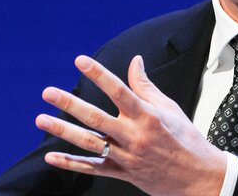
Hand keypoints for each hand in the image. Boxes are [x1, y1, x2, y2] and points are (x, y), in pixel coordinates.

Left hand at [35, 55, 226, 195]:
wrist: (197, 177)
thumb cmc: (184, 137)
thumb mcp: (169, 108)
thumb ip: (145, 86)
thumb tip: (134, 61)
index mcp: (147, 116)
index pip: (118, 90)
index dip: (98, 74)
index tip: (79, 60)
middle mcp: (134, 136)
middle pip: (96, 118)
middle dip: (69, 104)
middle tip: (47, 92)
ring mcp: (126, 157)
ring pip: (88, 143)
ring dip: (62, 131)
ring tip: (40, 119)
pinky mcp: (122, 174)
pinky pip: (92, 168)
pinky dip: (71, 163)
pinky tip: (51, 156)